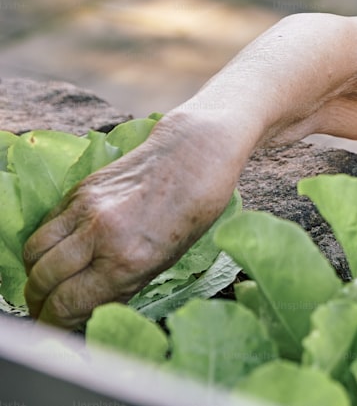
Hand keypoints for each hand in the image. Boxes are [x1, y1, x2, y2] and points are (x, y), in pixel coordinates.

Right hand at [23, 111, 249, 328]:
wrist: (195, 154)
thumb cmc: (193, 209)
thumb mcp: (167, 259)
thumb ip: (124, 285)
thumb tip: (88, 308)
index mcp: (128, 261)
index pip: (69, 304)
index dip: (55, 323)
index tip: (55, 329)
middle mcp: (101, 236)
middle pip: (43, 281)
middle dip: (38, 303)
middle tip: (45, 310)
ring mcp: (86, 210)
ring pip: (34, 252)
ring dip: (34, 274)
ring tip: (45, 284)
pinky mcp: (79, 190)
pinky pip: (47, 225)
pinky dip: (44, 244)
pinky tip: (57, 252)